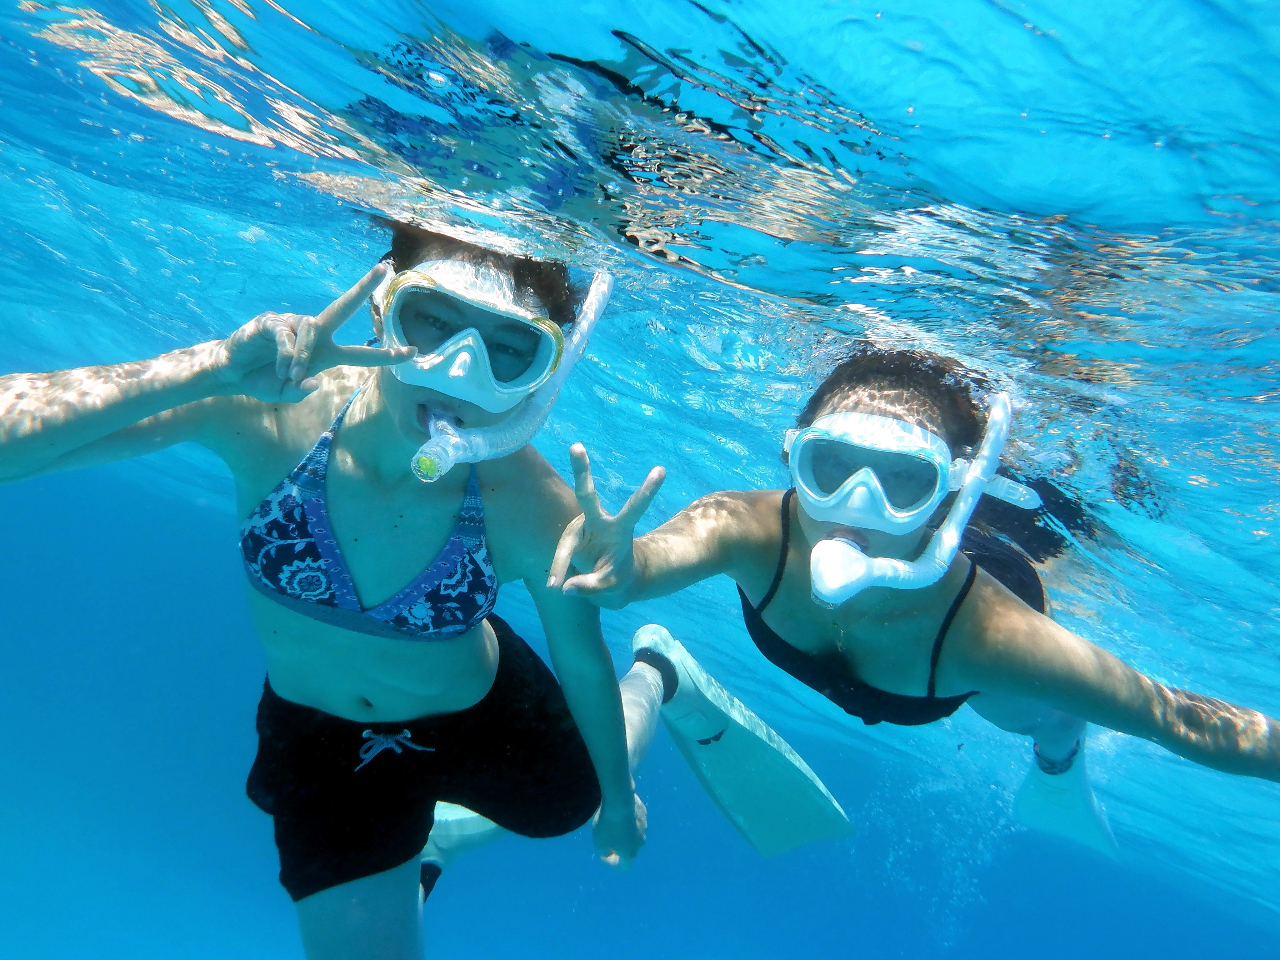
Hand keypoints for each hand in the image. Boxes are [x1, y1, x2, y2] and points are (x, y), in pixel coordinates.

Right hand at [211, 263, 414, 401]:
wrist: (232, 372)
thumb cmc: (263, 380)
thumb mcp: (285, 394)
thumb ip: (301, 392)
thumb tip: (313, 381)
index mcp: (326, 353)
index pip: (362, 353)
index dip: (387, 354)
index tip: (414, 352)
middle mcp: (315, 334)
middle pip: (344, 307)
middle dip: (364, 287)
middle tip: (384, 269)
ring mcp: (294, 324)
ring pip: (312, 332)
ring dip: (302, 357)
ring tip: (290, 375)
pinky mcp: (273, 321)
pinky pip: (288, 335)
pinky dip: (287, 355)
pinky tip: (280, 367)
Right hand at [547, 443, 664, 605]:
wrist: (608, 581)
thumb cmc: (615, 579)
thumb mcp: (611, 588)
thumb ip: (592, 587)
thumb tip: (564, 587)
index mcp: (620, 529)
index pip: (635, 508)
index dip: (647, 491)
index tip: (662, 470)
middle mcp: (598, 522)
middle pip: (586, 495)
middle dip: (581, 471)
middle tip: (576, 446)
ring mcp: (580, 528)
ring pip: (566, 546)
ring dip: (562, 566)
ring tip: (558, 583)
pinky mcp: (568, 538)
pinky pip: (560, 558)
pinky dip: (558, 572)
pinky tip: (556, 585)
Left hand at [592, 791, 646, 868]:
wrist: (620, 801)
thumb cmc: (608, 826)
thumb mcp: (599, 843)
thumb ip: (604, 852)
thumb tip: (609, 852)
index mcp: (630, 853)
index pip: (624, 866)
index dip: (613, 863)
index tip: (604, 855)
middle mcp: (640, 842)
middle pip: (630, 848)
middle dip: (620, 845)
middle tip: (608, 837)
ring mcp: (644, 827)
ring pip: (634, 832)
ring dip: (624, 830)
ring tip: (612, 822)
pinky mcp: (643, 812)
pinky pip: (634, 818)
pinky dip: (627, 817)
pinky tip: (618, 810)